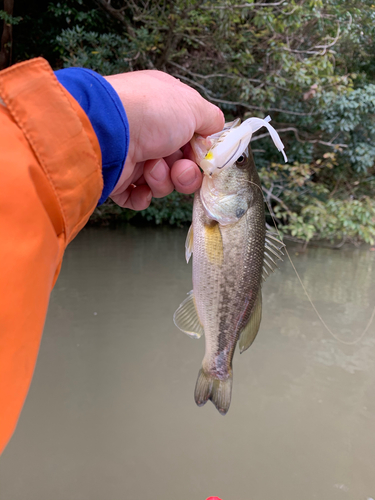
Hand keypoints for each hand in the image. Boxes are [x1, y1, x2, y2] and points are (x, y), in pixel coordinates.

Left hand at [105, 70, 223, 209]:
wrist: (108, 131)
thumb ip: (211, 117)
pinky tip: (142, 188)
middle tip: (180, 170)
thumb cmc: (151, 113)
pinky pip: (138, 196)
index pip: (191, 136)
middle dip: (185, 172)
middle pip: (180, 163)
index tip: (204, 158)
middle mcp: (149, 132)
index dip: (200, 151)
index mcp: (165, 110)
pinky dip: (142, 196)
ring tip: (151, 168)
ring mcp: (133, 155)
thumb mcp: (193, 105)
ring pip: (162, 181)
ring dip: (163, 179)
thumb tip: (216, 127)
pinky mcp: (118, 178)